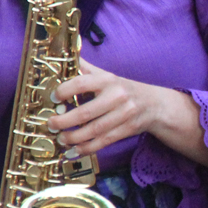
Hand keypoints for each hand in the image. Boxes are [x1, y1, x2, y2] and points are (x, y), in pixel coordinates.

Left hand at [48, 60, 171, 157]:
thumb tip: (63, 57)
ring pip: (95, 130)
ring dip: (74, 137)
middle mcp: (117, 96)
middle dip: (65, 121)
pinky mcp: (128, 129)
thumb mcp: (107, 75)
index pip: (81, 83)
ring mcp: (124, 114)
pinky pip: (105, 141)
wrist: (156, 105)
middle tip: (51, 124)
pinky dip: (88, 147)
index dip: (64, 91)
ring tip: (61, 138)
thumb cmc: (124, 89)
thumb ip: (85, 68)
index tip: (53, 98)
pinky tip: (75, 150)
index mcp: (107, 80)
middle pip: (86, 112)